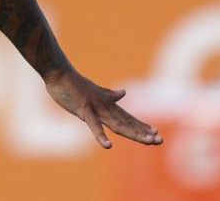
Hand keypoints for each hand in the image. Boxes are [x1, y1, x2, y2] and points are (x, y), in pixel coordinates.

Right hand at [43, 69, 161, 148]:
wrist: (59, 73)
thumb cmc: (74, 83)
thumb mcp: (95, 91)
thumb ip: (109, 94)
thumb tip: (123, 93)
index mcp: (107, 104)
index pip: (128, 118)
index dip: (141, 126)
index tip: (156, 133)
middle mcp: (105, 107)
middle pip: (127, 123)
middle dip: (143, 132)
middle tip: (160, 140)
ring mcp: (96, 109)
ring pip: (118, 125)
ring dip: (133, 133)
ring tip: (148, 141)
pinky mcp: (84, 110)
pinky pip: (93, 126)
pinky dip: (100, 136)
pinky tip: (108, 146)